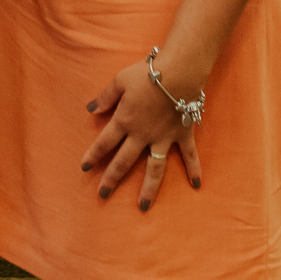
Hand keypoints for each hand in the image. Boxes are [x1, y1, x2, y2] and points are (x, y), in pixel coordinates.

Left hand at [81, 57, 202, 211]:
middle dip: (112, 178)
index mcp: (125, 121)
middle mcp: (142, 135)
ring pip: (154, 169)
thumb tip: (91, 109)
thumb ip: (106, 97)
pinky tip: (196, 185)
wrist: (177, 72)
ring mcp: (163, 138)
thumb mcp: (120, 81)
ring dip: (148, 188)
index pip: (105, 142)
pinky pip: (189, 155)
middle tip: (103, 194)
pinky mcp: (182, 135)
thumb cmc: (147, 74)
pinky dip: (194, 169)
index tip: (84, 167)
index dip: (93, 155)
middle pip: (124, 161)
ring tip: (142, 206)